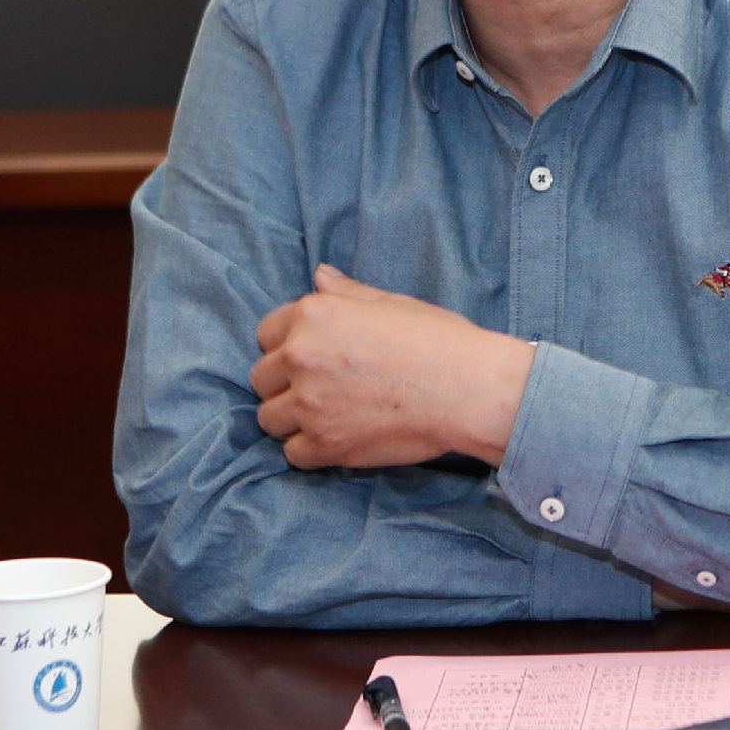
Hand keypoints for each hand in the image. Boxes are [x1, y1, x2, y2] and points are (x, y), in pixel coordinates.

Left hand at [251, 265, 535, 470]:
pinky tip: (336, 438)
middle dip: (283, 383)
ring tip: (325, 415)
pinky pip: (292, 453)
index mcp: (314, 316)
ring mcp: (310, 404)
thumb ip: (346, 293)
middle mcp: (302, 357)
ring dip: (291, 418)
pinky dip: (309, 449)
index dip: (286, 345)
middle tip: (318, 388)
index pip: (266, 333)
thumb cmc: (437, 340)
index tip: (309, 357)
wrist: (467, 390)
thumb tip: (320, 276)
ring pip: (270, 418)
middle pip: (262, 378)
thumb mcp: (390, 303)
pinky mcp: (325, 444)